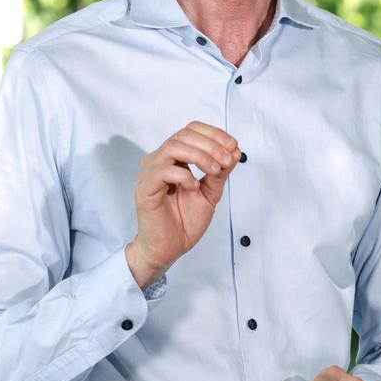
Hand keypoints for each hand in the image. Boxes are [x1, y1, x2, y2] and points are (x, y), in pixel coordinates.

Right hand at [125, 121, 240, 286]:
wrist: (168, 249)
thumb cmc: (184, 221)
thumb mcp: (210, 192)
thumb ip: (220, 172)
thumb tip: (235, 151)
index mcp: (173, 158)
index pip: (191, 130)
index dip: (214, 134)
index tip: (234, 146)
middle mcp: (159, 160)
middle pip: (184, 134)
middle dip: (211, 144)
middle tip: (227, 160)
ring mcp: (150, 173)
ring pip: (173, 147)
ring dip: (200, 156)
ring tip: (215, 171)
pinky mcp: (145, 188)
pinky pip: (163, 171)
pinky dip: (184, 176)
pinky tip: (194, 187)